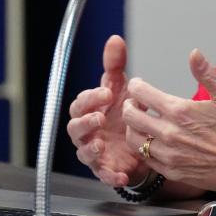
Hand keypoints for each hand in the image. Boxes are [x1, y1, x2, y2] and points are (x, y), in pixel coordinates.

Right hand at [65, 35, 147, 186]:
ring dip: (90, 149)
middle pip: (75, 128)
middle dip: (85, 122)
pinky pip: (104, 175)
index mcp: (88, 111)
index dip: (91, 98)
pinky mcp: (106, 169)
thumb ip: (115, 65)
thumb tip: (115, 39)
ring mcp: (94, 152)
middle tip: (99, 117)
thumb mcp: (121, 87)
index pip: (80, 103)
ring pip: (84, 152)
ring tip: (100, 145)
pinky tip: (119, 175)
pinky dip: (110, 176)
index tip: (107, 92)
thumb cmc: (123, 112)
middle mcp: (87, 132)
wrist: (140, 140)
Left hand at [122, 49, 215, 193]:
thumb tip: (193, 53)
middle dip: (129, 105)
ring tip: (144, 122)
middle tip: (137, 102)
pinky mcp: (172, 171)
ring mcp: (169, 155)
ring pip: (134, 139)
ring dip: (134, 128)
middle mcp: (169, 134)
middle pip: (130, 116)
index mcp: (180, 111)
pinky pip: (146, 158)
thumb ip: (206, 74)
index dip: (136, 86)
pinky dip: (144, 148)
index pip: (140, 93)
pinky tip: (154, 141)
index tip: (139, 85)